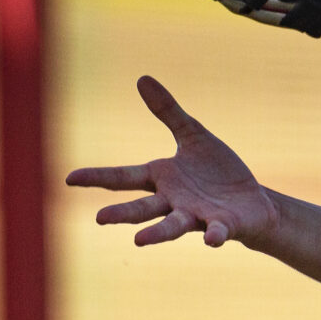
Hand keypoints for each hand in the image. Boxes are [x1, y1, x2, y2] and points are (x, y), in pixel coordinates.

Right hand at [66, 76, 278, 247]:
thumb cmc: (217, 171)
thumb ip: (168, 112)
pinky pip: (217, 232)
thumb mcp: (194, 135)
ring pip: (174, 226)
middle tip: (100, 218)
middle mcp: (173, 202)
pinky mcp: (223, 226)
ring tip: (139, 241)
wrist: (251, 201)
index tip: (69, 178)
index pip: (123, 178)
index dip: (97, 177)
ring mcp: (197, 216)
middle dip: (123, 214)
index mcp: (161, 178)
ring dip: (158, 233)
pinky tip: (210, 240)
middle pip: (143, 208)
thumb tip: (141, 78)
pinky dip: (214, 235)